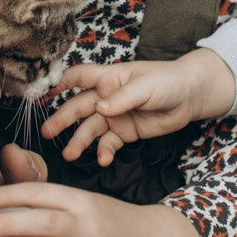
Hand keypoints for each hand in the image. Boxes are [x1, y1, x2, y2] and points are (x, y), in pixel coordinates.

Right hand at [43, 49, 235, 163]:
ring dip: (79, 141)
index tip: (45, 94)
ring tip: (69, 154)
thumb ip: (123, 98)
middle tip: (47, 133)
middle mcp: (107, 97)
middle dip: (62, 119)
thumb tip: (101, 109)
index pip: (80, 76)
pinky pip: (109, 143)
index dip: (62, 83)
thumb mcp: (146, 86)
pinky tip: (104, 159)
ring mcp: (115, 116)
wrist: (190, 97)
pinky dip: (104, 151)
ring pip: (91, 129)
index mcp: (109, 78)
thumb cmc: (168, 81)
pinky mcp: (125, 132)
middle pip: (79, 107)